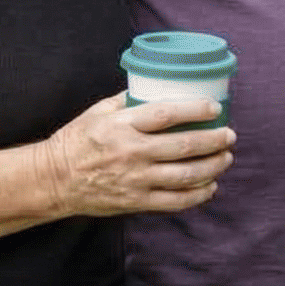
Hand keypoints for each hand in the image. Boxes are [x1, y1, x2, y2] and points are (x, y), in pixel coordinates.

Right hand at [46, 94, 234, 217]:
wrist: (54, 179)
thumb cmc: (77, 140)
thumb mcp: (98, 111)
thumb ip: (127, 99)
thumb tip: (155, 83)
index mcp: (123, 125)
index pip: (167, 114)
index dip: (196, 110)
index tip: (215, 108)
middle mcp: (132, 152)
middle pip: (184, 146)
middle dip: (214, 141)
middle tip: (230, 135)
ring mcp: (135, 179)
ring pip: (185, 175)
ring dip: (212, 167)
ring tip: (226, 158)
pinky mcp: (135, 202)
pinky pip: (174, 201)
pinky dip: (198, 195)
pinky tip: (210, 186)